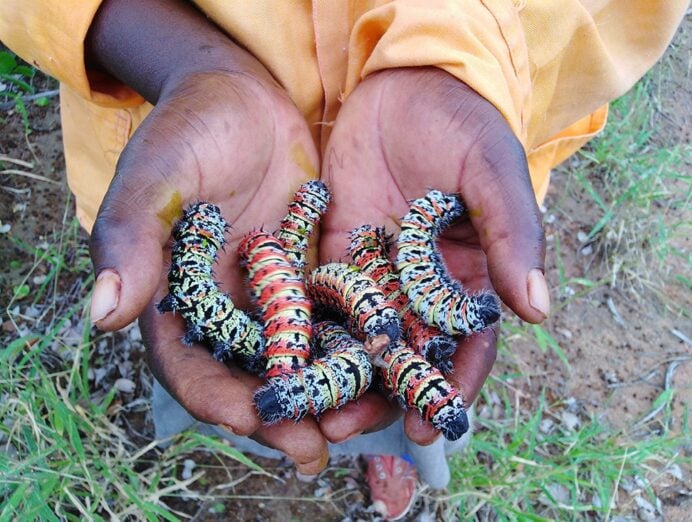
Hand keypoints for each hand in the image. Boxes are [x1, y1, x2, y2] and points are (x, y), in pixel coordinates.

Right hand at [86, 0, 326, 473]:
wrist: (245, 95)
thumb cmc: (192, 128)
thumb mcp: (159, 175)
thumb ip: (131, 239)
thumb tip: (100, 314)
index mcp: (175, 300)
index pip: (191, 368)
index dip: (221, 402)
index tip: (261, 424)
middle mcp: (225, 309)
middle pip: (251, 377)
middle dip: (284, 412)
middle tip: (320, 446)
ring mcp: (270, 296)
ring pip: (298, 358)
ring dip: (327, 390)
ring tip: (365, 413)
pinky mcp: (310, 276)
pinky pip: (333, 319)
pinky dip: (355, 343)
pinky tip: (387, 360)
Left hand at [317, 67, 548, 444]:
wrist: (407, 84)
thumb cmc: (464, 127)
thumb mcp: (493, 175)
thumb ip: (512, 238)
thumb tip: (539, 312)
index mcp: (470, 281)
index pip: (465, 348)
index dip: (449, 388)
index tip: (430, 427)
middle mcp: (422, 290)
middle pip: (404, 358)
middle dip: (379, 398)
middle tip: (345, 432)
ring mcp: (376, 276)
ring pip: (358, 340)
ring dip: (336, 377)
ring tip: (309, 410)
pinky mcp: (335, 255)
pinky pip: (321, 300)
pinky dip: (304, 331)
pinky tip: (282, 357)